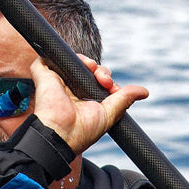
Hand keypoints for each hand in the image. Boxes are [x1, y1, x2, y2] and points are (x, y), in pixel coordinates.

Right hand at [28, 54, 147, 154]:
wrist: (60, 134)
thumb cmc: (82, 131)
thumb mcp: (109, 115)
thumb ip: (124, 100)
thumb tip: (144, 91)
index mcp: (84, 100)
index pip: (99, 82)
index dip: (109, 81)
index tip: (113, 89)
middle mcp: (71, 90)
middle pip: (90, 69)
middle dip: (102, 71)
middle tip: (105, 81)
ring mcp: (57, 81)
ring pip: (75, 60)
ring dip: (88, 61)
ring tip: (93, 70)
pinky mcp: (44, 74)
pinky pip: (52, 55)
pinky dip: (66, 54)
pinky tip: (79, 63)